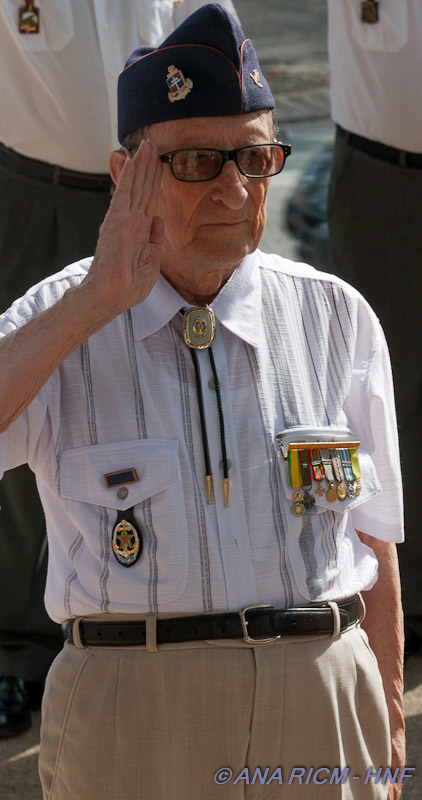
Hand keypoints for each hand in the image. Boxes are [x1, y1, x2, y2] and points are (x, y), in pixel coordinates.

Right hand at [83, 139, 163, 319]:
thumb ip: (156, 239)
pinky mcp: (116, 219)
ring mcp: (122, 219)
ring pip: (135, 185)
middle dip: (148, 166)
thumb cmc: (129, 285)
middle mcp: (130, 221)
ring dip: (141, 164)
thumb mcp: (152, 261)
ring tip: (147, 145)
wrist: (113, 295)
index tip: (159, 164)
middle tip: (152, 144)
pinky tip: (132, 159)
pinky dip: (128, 175)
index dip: (154, 182)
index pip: (149, 200)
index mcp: (139, 230)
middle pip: (142, 188)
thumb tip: (159, 220)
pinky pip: (124, 192)